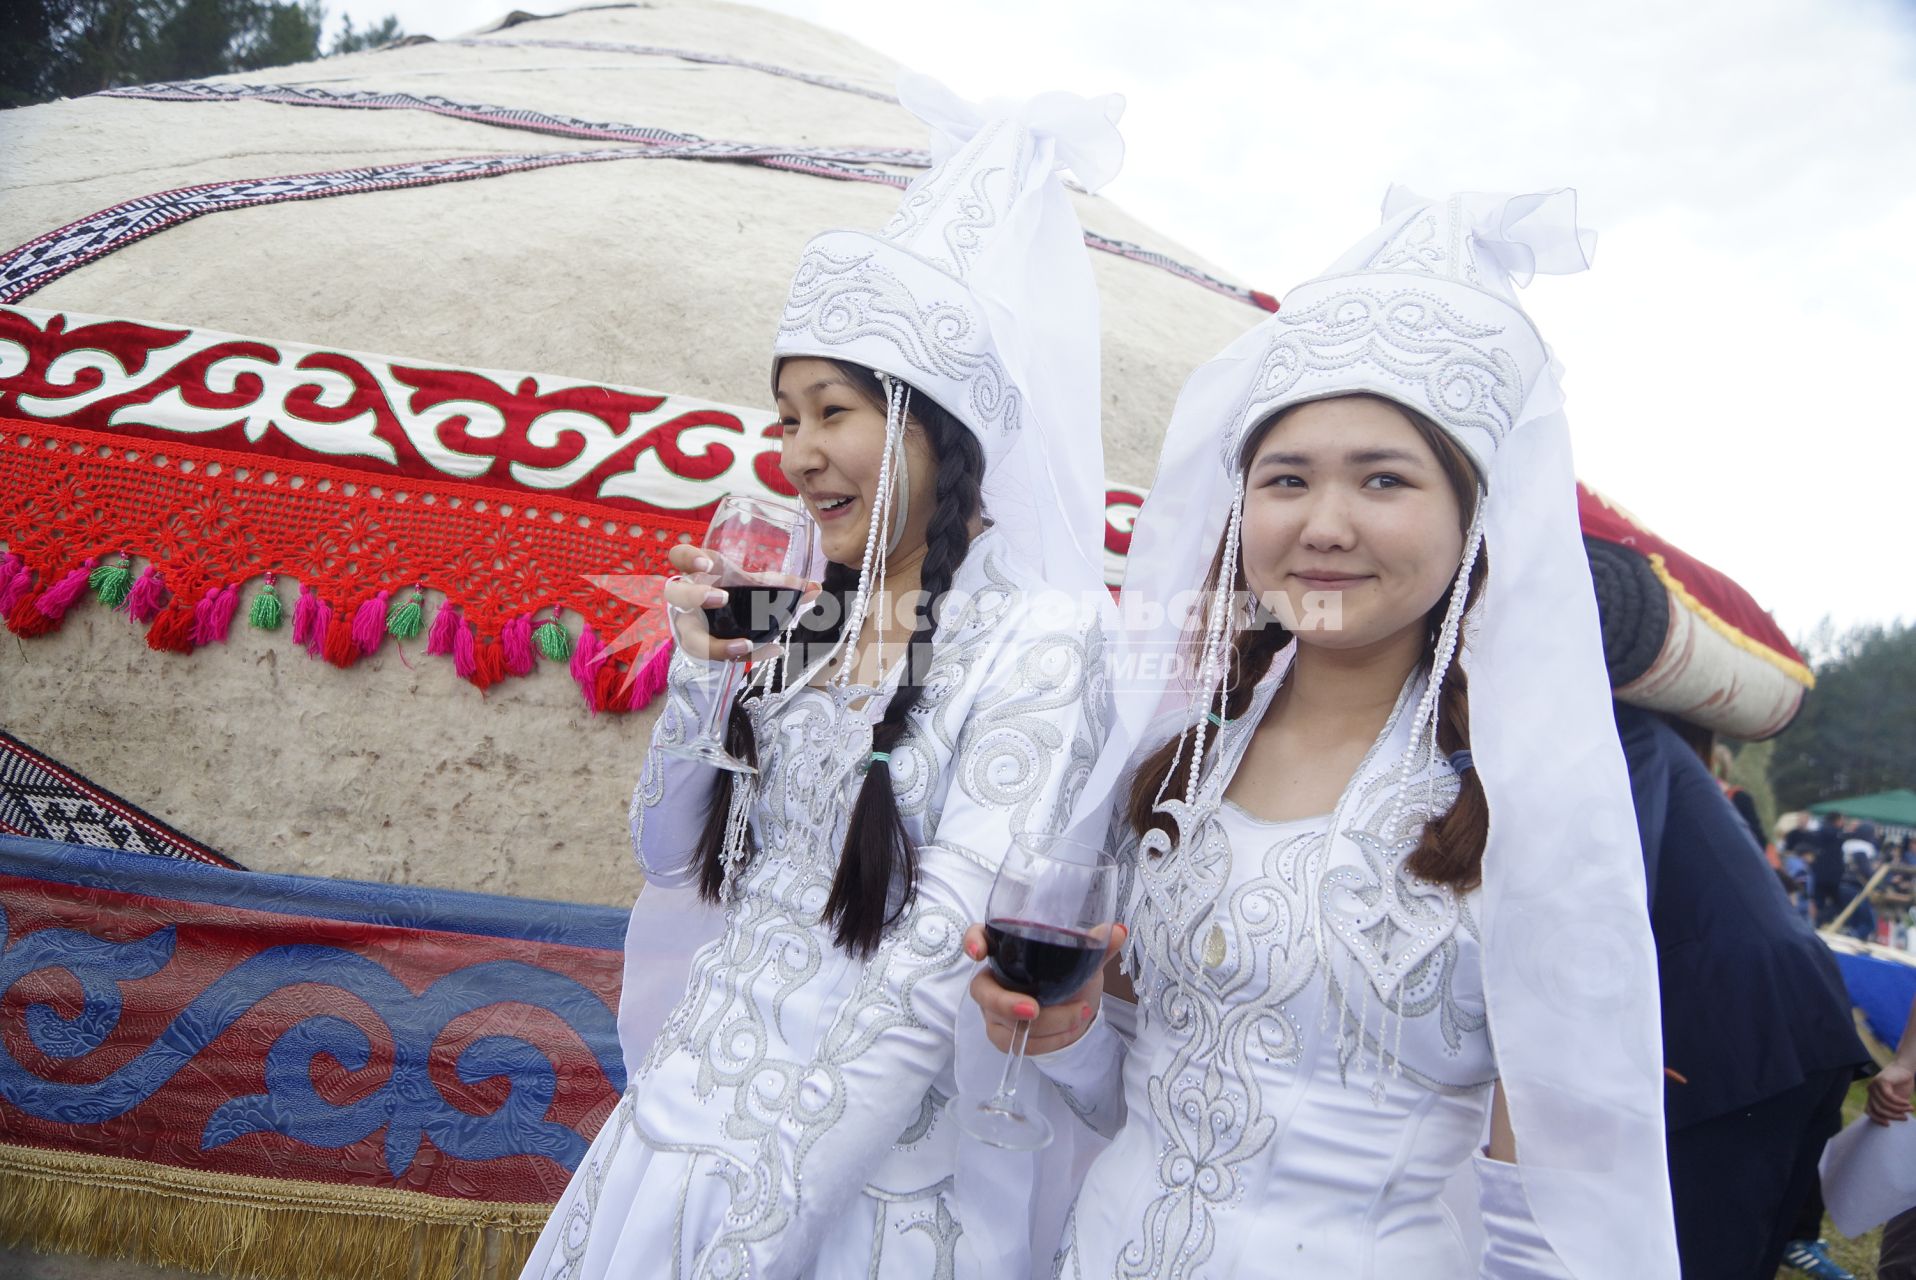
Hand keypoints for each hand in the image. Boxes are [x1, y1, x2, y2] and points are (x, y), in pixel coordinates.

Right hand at [662, 543, 816, 663]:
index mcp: (698, 573)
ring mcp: (690, 627)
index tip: (706, 563)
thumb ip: (782, 584)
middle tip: (721, 599)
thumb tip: (815, 587)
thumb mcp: (754, 585)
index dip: (688, 558)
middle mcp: (687, 600)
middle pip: (675, 594)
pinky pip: (719, 657)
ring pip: (690, 638)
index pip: (680, 556)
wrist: (719, 623)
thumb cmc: (733, 593)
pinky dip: (747, 656)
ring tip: (746, 644)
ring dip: (716, 644)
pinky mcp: (701, 650)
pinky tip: (771, 651)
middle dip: (694, 596)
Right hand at [965, 923, 1127, 1055]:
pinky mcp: (1003, 1035)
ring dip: (1045, 1025)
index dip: (972, 942)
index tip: (979, 951)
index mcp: (1006, 950)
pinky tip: (1070, 1032)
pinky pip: (1018, 1045)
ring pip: (1005, 1024)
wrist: (1078, 1010)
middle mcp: (993, 979)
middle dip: (1005, 1003)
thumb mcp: (1084, 960)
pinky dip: (1049, 1041)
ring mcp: (994, 1010)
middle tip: (1035, 1009)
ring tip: (1080, 1013)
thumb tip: (1116, 931)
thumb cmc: (1071, 977)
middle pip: (983, 991)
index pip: (977, 937)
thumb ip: (1096, 946)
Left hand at [1869, 1062, 1915, 1125]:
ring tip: (1910, 1109)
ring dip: (1899, 1109)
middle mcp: (1871, 1090)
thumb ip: (1893, 1109)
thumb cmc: (1902, 1085)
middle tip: (1905, 1118)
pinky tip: (1907, 1103)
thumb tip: (1894, 1121)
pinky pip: (1888, 1097)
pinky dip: (1899, 1102)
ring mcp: (1874, 1085)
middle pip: (1878, 1109)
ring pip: (1884, 1104)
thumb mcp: (1897, 1100)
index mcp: (1872, 1096)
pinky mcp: (1880, 1081)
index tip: (1889, 1125)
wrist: (1905, 1068)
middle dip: (1892, 1116)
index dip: (1877, 1119)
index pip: (1869, 1111)